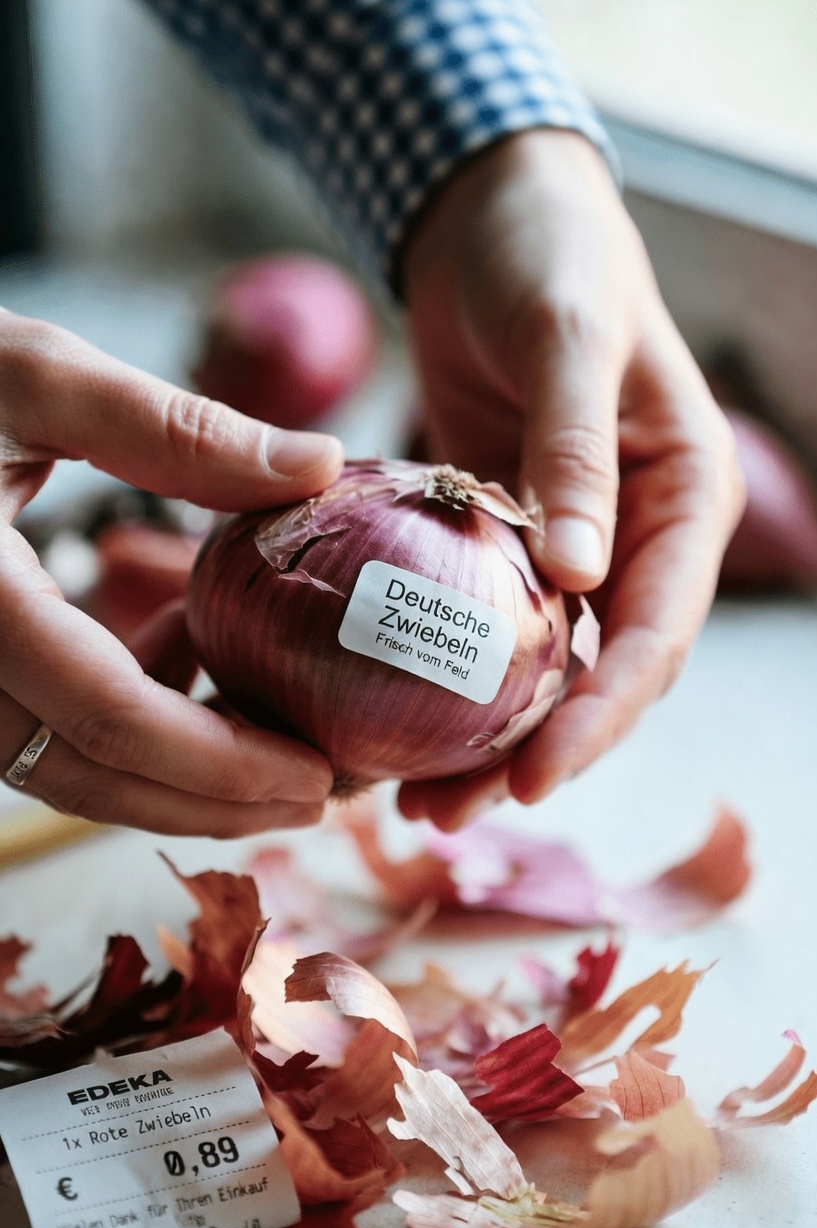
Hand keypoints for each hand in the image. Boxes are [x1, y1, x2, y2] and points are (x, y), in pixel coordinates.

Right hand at [0, 310, 342, 835]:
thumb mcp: (36, 377)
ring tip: (275, 746)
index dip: (224, 763)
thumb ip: (174, 430)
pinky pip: (40, 728)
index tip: (316, 773)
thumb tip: (319, 464)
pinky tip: (189, 651)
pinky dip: (126, 719)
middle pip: (90, 773)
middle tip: (318, 794)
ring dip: (173, 774)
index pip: (110, 716)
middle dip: (212, 799)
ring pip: (63, 767)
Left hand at [396, 129, 744, 829]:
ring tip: (414, 799)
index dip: (600, 716)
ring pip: (537, 665)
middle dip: (534, 751)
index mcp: (686, 500)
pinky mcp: (504, 534)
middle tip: (448, 812)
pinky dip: (443, 672)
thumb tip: (583, 576)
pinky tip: (388, 711)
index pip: (657, 635)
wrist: (492, 220)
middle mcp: (637, 536)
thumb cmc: (551, 260)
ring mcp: (570, 542)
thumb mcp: (569, 343)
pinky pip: (478, 621)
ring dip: (483, 734)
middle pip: (598, 674)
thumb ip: (575, 453)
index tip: (532, 778)